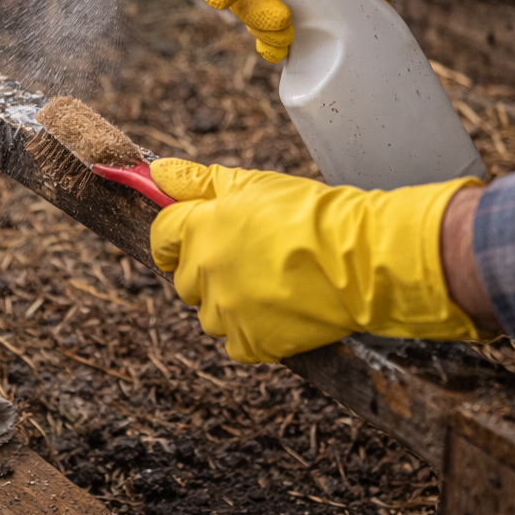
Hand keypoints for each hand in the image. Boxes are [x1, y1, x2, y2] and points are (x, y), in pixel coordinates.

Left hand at [149, 157, 486, 363]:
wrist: (359, 258)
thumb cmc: (308, 214)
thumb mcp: (250, 183)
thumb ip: (196, 181)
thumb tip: (155, 171)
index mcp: (199, 229)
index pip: (161, 237)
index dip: (176, 236)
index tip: (193, 237)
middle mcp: (204, 271)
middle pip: (184, 279)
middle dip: (206, 269)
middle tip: (247, 258)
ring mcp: (226, 310)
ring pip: (208, 313)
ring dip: (228, 303)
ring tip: (268, 284)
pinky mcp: (251, 342)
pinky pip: (236, 342)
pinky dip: (252, 331)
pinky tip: (279, 310)